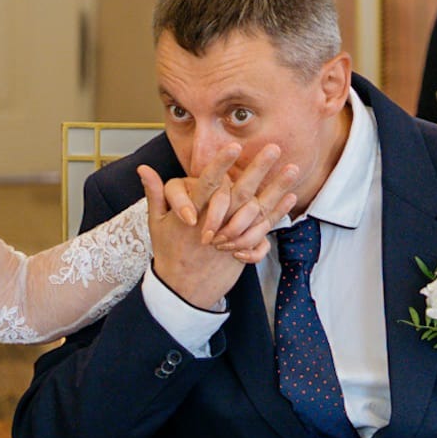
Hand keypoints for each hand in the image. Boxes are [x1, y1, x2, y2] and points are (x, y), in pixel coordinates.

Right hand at [141, 146, 300, 307]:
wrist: (182, 290)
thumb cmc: (169, 253)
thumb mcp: (156, 223)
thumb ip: (155, 194)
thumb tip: (142, 169)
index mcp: (193, 213)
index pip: (208, 184)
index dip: (220, 166)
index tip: (233, 147)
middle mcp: (215, 223)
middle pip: (240, 193)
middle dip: (257, 169)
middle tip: (274, 147)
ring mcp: (231, 237)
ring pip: (258, 209)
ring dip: (277, 188)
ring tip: (294, 168)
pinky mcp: (243, 248)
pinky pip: (264, 230)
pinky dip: (277, 213)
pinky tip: (291, 197)